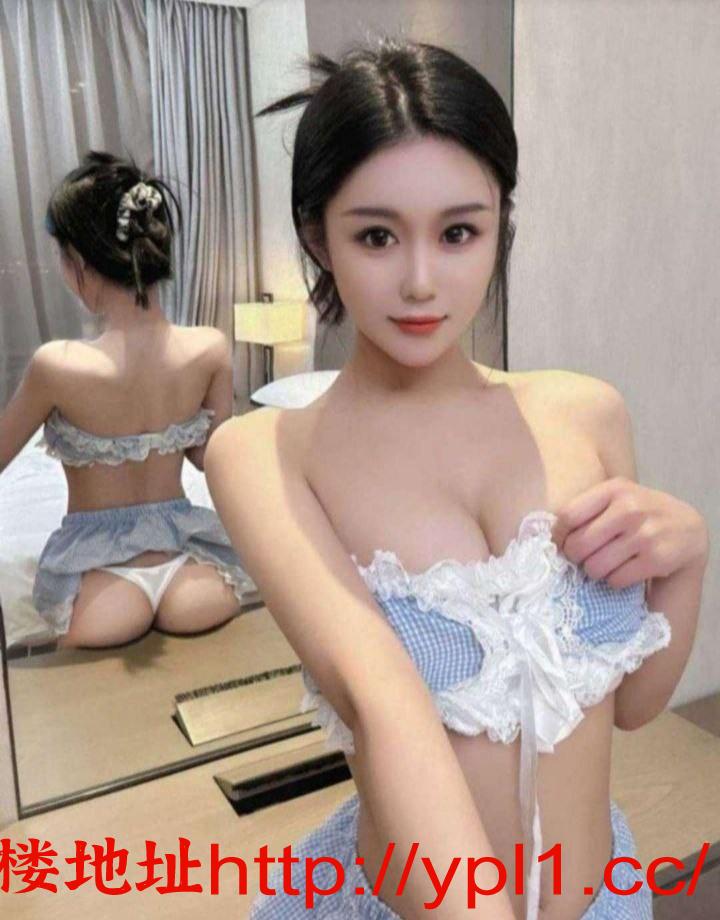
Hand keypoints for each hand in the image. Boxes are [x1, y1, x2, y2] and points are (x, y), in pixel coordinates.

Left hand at [550, 477, 708, 588]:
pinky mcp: (656, 559)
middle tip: (583, 557)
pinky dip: (614, 580)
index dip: (558, 535)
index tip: (559, 543)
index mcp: (614, 489)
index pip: (567, 516)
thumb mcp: (617, 497)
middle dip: (575, 557)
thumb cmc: (640, 512)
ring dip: (594, 571)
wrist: (687, 528)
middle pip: (578, 545)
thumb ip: (587, 508)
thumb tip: (545, 533)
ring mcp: (644, 534)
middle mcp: (629, 509)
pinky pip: (615, 580)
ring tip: (604, 564)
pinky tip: (623, 570)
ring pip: (594, 567)